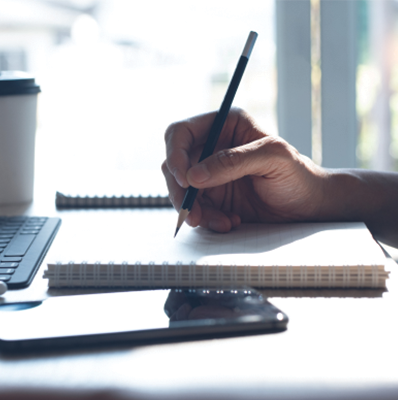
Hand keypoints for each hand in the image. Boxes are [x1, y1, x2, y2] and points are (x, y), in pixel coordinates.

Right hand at [162, 108, 327, 231]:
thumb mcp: (273, 159)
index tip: (185, 179)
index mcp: (224, 124)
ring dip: (194, 209)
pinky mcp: (211, 196)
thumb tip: (193, 175)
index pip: (181, 132)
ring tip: (220, 222)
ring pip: (180, 189)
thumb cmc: (299, 175)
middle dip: (180, 190)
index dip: (175, 154)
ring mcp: (209, 173)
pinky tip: (228, 222)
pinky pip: (194, 207)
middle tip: (191, 212)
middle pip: (173, 164)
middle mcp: (211, 146)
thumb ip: (233, 162)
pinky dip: (206, 219)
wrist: (309, 207)